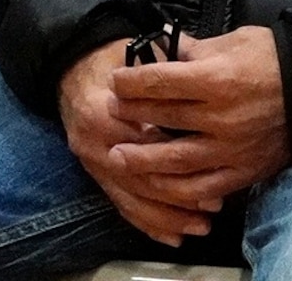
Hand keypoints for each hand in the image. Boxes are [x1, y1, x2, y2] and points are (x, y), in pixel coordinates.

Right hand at [63, 40, 214, 245]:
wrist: (76, 67)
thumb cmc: (118, 58)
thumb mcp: (143, 55)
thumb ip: (171, 71)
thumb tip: (210, 75)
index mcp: (103, 109)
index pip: (141, 139)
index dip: (174, 153)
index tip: (211, 163)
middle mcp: (94, 142)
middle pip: (137, 178)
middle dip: (177, 195)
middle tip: (215, 203)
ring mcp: (92, 162)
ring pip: (130, 199)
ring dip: (167, 216)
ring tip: (201, 225)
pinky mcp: (95, 174)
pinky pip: (121, 205)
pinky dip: (147, 222)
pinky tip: (172, 236)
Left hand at [102, 27, 290, 223]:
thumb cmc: (276, 58)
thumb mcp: (237, 41)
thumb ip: (196, 49)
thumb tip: (161, 45)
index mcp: (219, 77)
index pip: (160, 81)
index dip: (131, 81)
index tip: (117, 80)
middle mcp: (221, 115)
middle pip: (161, 117)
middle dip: (131, 112)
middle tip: (112, 110)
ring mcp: (232, 147)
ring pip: (173, 160)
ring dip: (140, 158)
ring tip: (117, 155)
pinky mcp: (243, 169)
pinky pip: (200, 187)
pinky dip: (174, 188)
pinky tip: (155, 183)